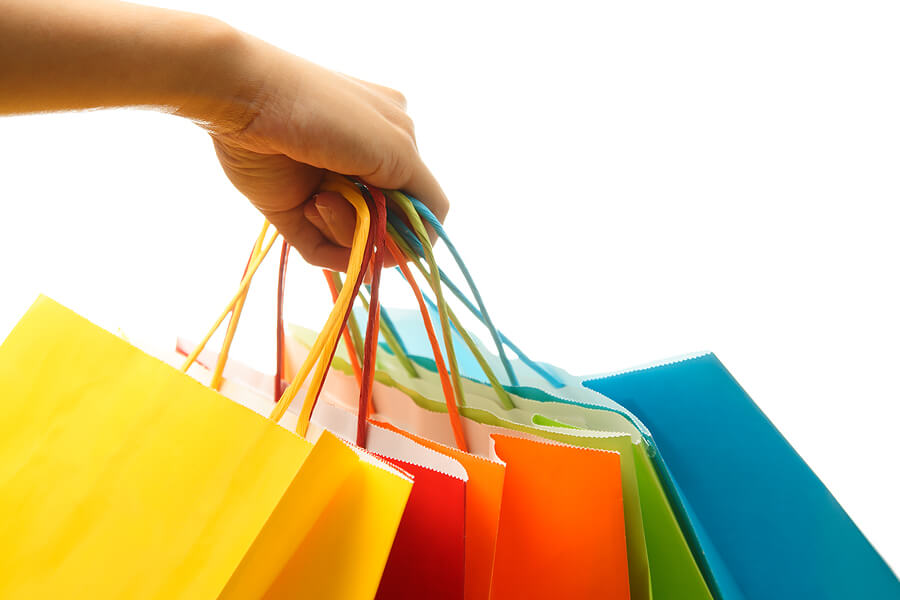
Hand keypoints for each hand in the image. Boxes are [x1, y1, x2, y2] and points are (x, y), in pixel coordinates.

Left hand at [207, 37, 446, 270]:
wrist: (246, 98)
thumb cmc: (327, 112)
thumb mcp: (398, 147)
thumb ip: (425, 195)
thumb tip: (426, 243)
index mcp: (396, 140)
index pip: (421, 203)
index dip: (414, 226)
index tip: (401, 230)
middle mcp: (364, 166)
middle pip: (389, 227)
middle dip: (376, 224)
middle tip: (355, 202)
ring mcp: (328, 189)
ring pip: (356, 241)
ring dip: (344, 226)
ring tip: (320, 198)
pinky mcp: (293, 210)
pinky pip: (321, 250)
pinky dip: (324, 240)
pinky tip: (311, 205)